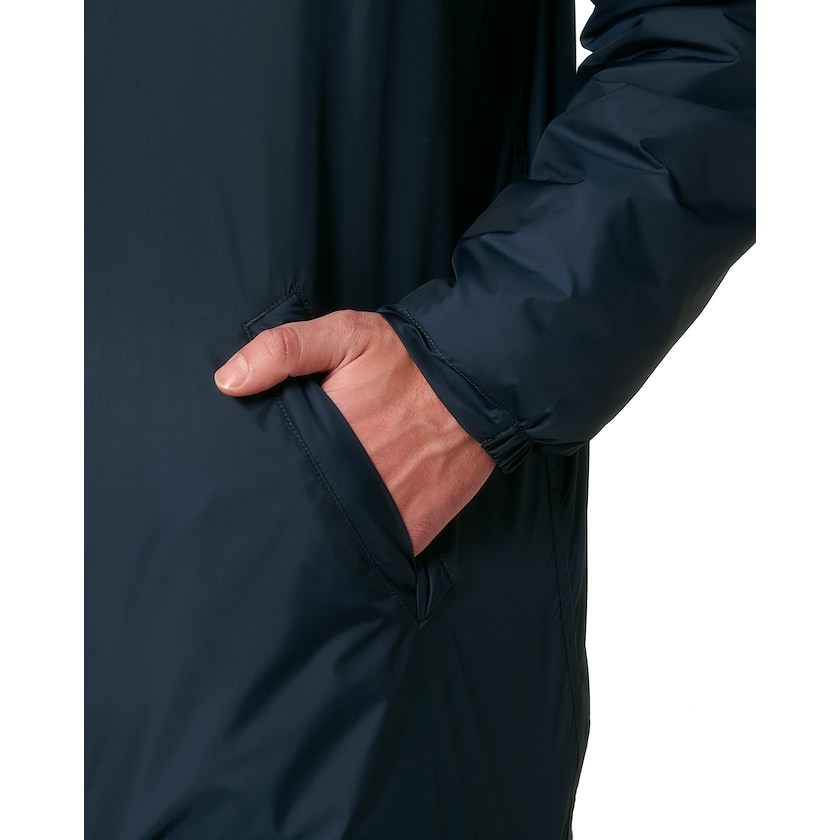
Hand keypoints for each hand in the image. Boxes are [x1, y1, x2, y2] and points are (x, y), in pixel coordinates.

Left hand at [214, 311, 493, 553]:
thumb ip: (284, 349)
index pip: (270, 470)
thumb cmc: (409, 360)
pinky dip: (355, 552)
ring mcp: (383, 511)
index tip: (239, 480)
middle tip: (263, 509)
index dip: (253, 477)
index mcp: (326, 435)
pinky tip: (340, 542)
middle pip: (297, 510)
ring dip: (315, 534)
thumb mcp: (346, 335)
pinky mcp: (412, 531)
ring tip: (300, 530)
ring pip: (331, 538)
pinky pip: (372, 553)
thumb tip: (227, 381)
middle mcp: (352, 481)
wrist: (480, 386)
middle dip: (279, 511)